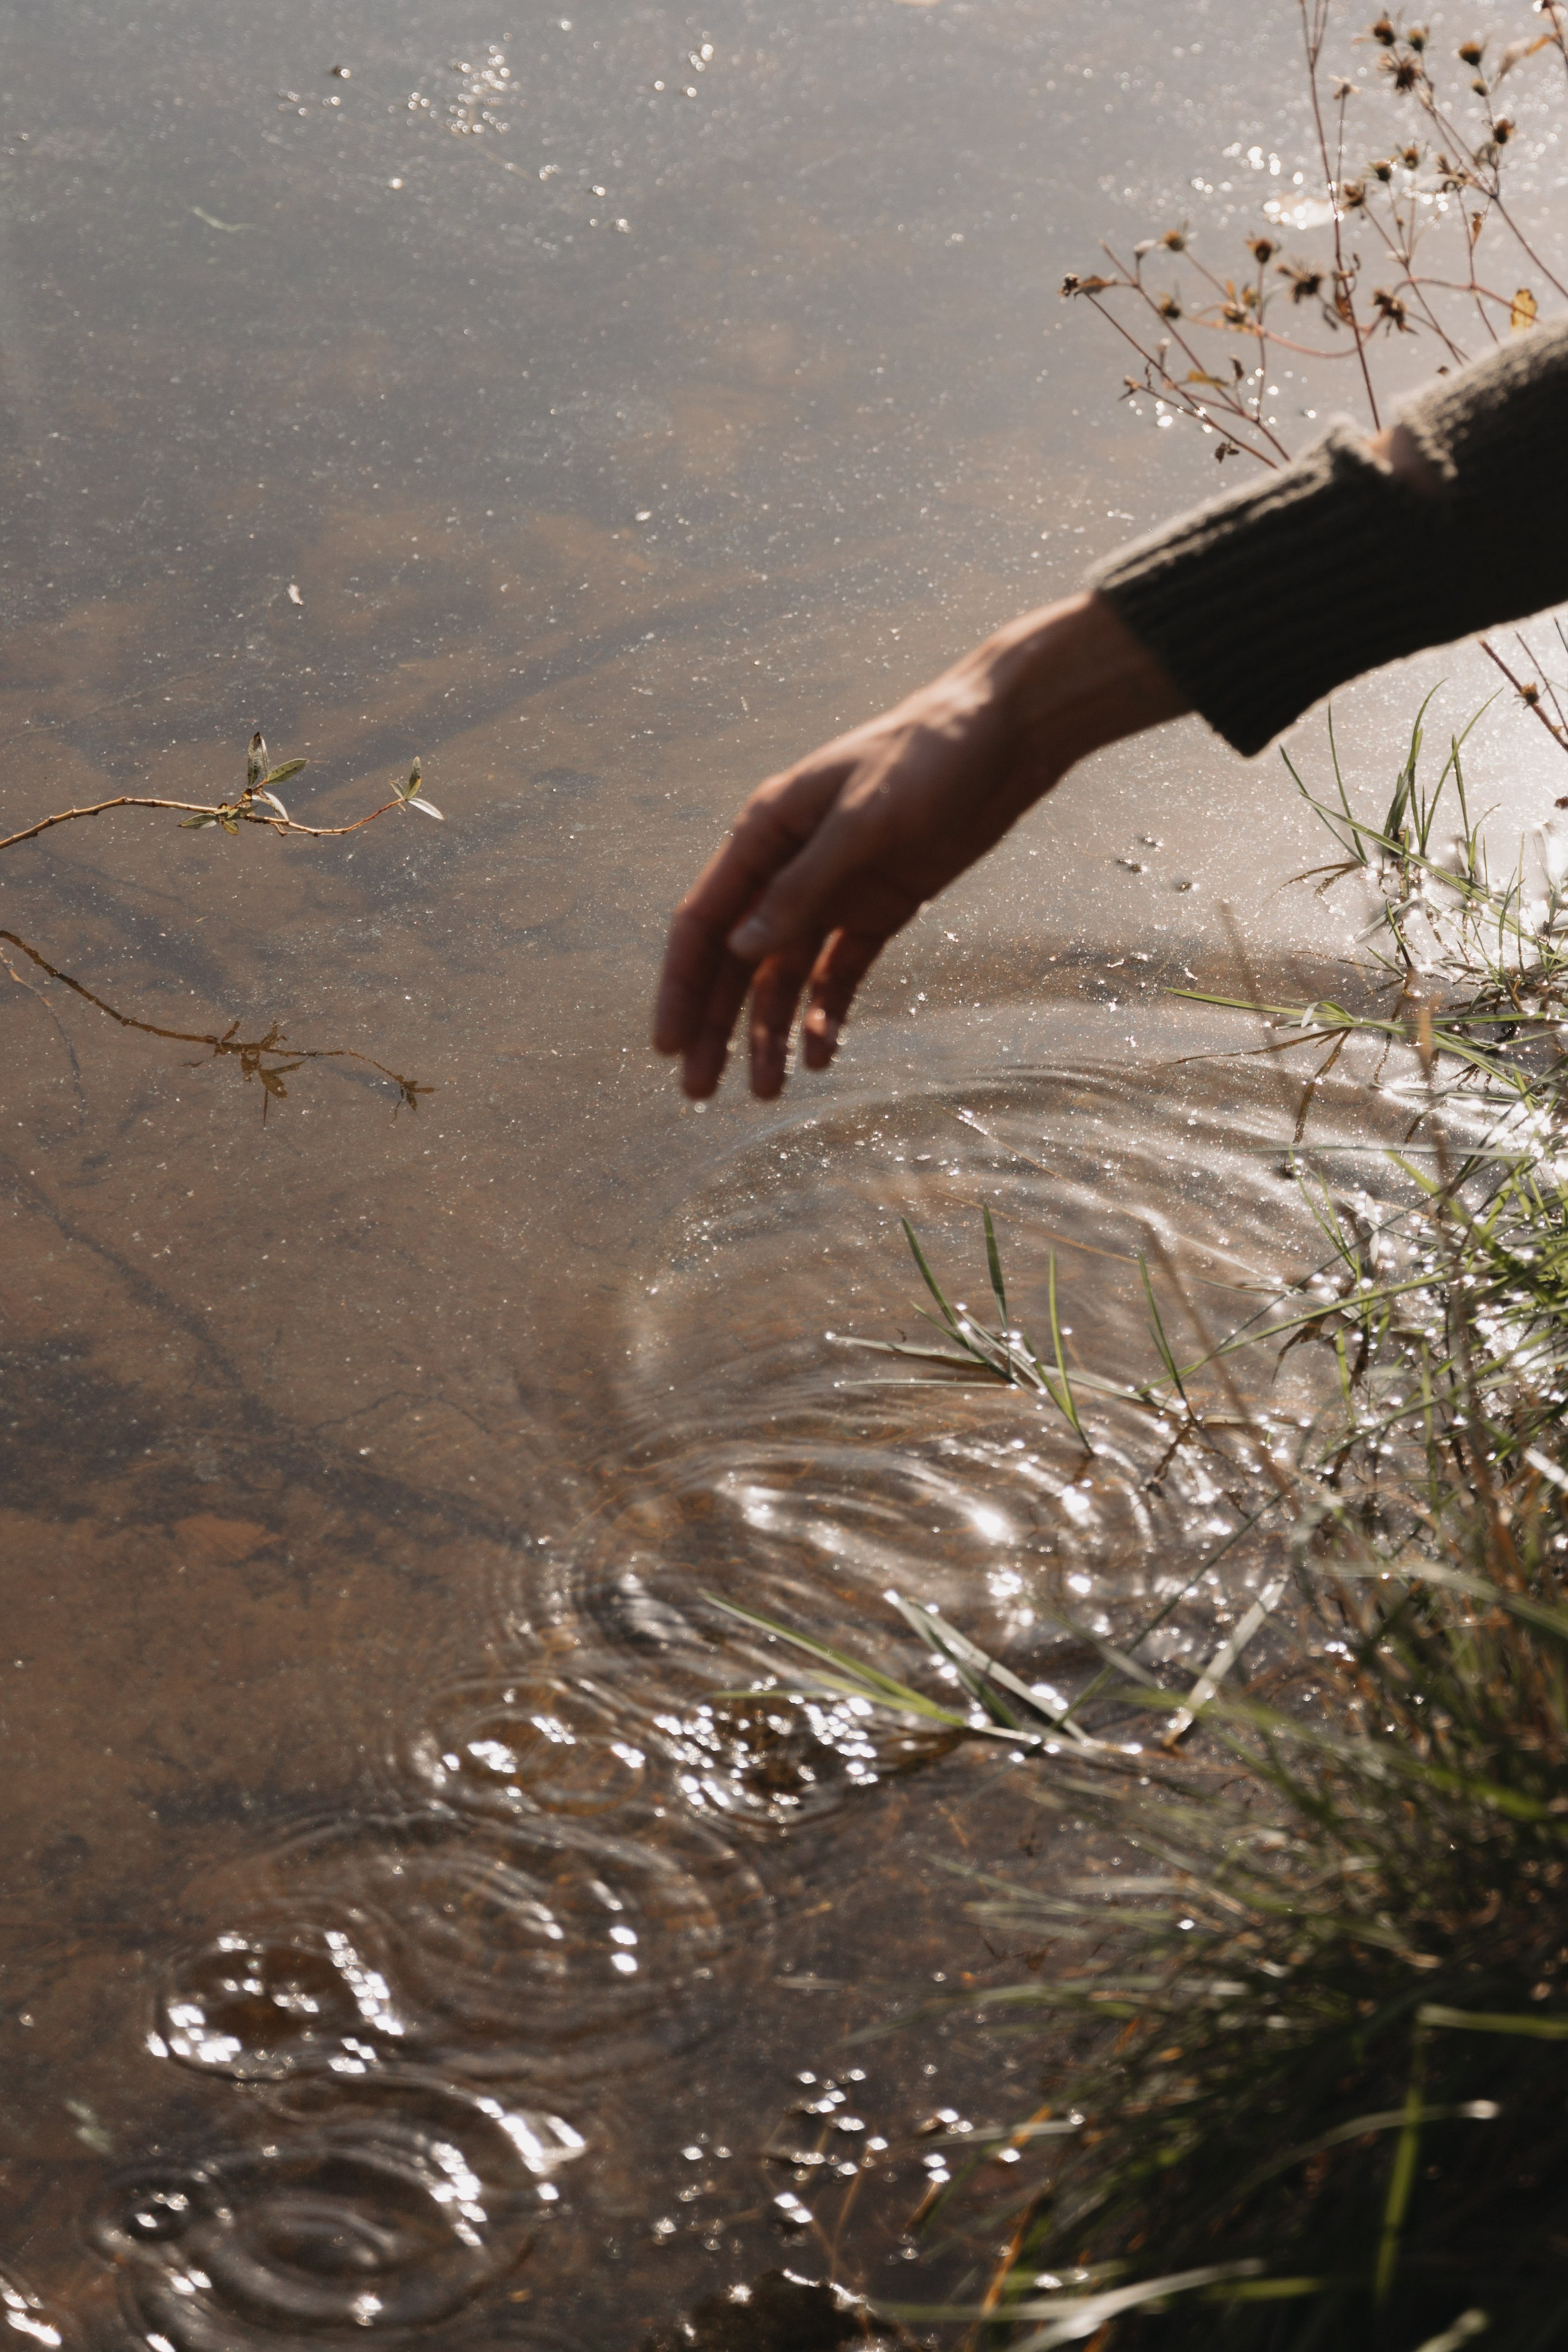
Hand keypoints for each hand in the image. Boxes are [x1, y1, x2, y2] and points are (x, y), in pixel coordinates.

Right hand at [651, 589, 1188, 1097]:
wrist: (1006, 735)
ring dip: (769, 1032)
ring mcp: (831, 892)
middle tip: (700, 1093)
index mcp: (765, 834)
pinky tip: (821, 1056)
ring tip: (765, 1092)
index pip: (704, 922)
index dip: (679, 986)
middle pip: (736, 962)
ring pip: (783, 977)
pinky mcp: (876, 910)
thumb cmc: (929, 756)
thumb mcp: (866, 818)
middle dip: (714, 1027)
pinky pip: (837, 974)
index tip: (666, 1046)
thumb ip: (805, 885)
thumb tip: (742, 949)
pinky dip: (826, 1015)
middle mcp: (787, 867)